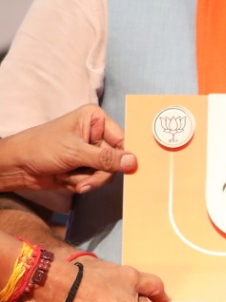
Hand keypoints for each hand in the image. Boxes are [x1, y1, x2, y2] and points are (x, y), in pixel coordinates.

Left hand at [0, 105, 137, 194]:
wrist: (16, 166)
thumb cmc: (40, 148)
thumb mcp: (74, 151)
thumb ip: (106, 158)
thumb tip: (133, 162)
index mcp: (95, 119)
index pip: (122, 139)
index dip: (124, 156)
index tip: (128, 170)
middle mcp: (96, 134)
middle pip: (116, 159)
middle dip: (99, 173)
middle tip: (83, 180)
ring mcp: (90, 152)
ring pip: (107, 173)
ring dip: (88, 179)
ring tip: (69, 177)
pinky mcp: (85, 167)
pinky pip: (95, 180)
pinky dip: (81, 182)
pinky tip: (65, 178)